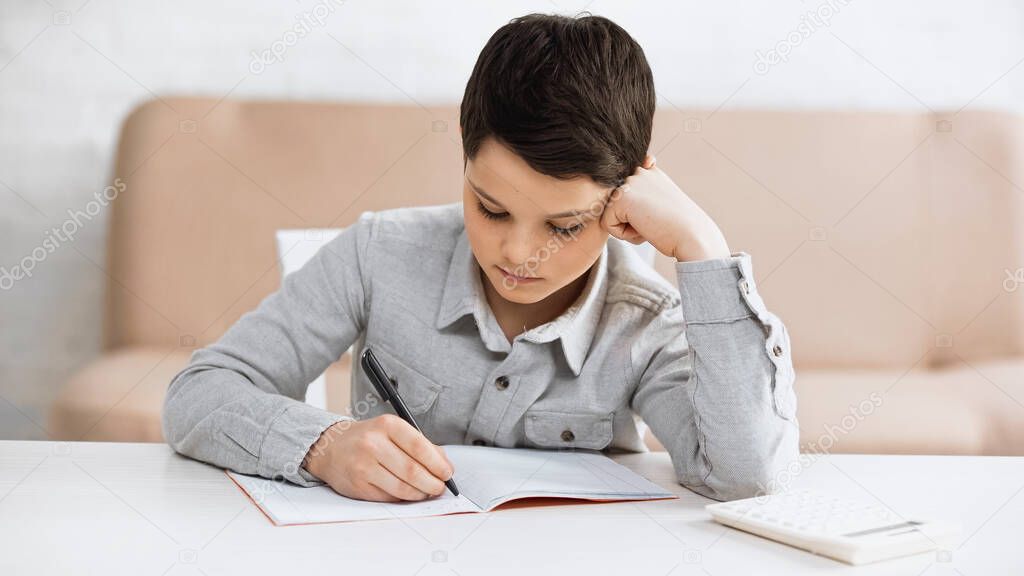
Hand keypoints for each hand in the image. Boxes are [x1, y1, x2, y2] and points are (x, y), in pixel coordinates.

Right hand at [302, 414, 454, 501]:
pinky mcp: (358, 485)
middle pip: (412, 470)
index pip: (419, 446)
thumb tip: (445, 466)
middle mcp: (373, 444)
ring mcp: (363, 466)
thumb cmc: (369, 438)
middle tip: (440, 487)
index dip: (438, 464)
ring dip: (420, 494)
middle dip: (432, 483)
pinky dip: (404, 499)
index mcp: (387, 425)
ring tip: (426, 492)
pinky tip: (408, 494)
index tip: (448, 473)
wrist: (331, 447)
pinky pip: (388, 497)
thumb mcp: (393, 431)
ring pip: (402, 488)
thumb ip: (421, 444)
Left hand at [600, 154, 730, 261]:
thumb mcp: (661, 205)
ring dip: (628, 228)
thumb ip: (642, 197)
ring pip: (611, 215)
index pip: (626, 196)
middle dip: (632, 221)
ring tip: (652, 225)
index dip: (637, 213)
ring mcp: (629, 183)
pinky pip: (608, 225)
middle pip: (616, 207)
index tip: (660, 214)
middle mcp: (638, 172)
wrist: (692, 235)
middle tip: (657, 221)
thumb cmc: (680, 227)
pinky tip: (645, 229)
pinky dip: (624, 235)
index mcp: (649, 171)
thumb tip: (627, 191)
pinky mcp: (621, 198)